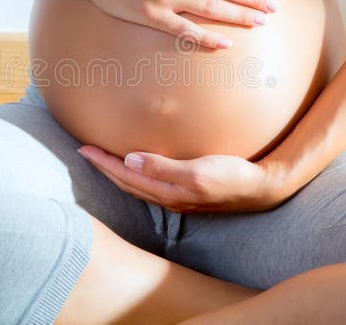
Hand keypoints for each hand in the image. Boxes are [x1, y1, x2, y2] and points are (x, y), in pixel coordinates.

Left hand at [76, 144, 287, 212]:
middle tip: (84, 151)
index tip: (84, 148)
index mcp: (167, 192)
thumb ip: (163, 167)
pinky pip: (151, 184)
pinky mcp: (187, 192)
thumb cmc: (232, 176)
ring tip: (103, 160)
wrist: (261, 187)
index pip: (126, 176)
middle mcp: (168, 198)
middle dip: (104, 168)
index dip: (103, 163)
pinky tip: (137, 167)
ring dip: (117, 173)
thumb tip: (129, 161)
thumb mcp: (198, 172)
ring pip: (137, 185)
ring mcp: (177, 197)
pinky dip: (135, 175)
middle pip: (126, 183)